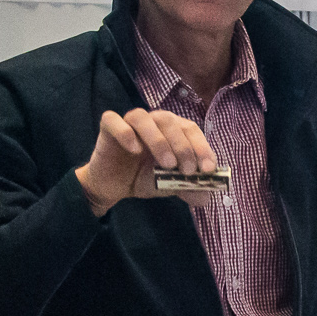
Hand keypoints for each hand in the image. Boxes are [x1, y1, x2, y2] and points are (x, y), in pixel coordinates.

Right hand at [75, 108, 218, 215]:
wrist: (116, 187)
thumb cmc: (146, 178)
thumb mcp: (171, 185)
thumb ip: (190, 189)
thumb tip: (206, 197)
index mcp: (172, 129)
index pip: (190, 129)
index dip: (201, 147)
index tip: (207, 169)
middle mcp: (153, 121)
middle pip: (169, 121)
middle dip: (183, 146)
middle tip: (187, 170)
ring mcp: (129, 122)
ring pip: (143, 118)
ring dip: (158, 140)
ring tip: (167, 164)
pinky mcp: (108, 128)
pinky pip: (113, 120)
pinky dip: (124, 132)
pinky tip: (134, 150)